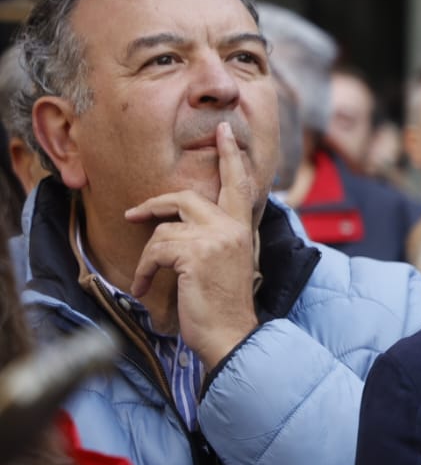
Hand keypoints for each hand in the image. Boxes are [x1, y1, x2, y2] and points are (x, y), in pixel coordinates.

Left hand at [124, 123, 259, 367]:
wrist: (230, 334)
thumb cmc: (224, 304)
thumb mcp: (225, 262)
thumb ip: (215, 236)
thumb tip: (179, 224)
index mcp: (242, 228)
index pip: (237, 184)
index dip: (229, 156)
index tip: (222, 130)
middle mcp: (232, 227)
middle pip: (186, 198)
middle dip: (154, 205)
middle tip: (133, 213)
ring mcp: (215, 238)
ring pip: (164, 229)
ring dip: (148, 257)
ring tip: (146, 277)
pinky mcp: (194, 254)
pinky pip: (155, 250)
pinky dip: (143, 270)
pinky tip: (144, 287)